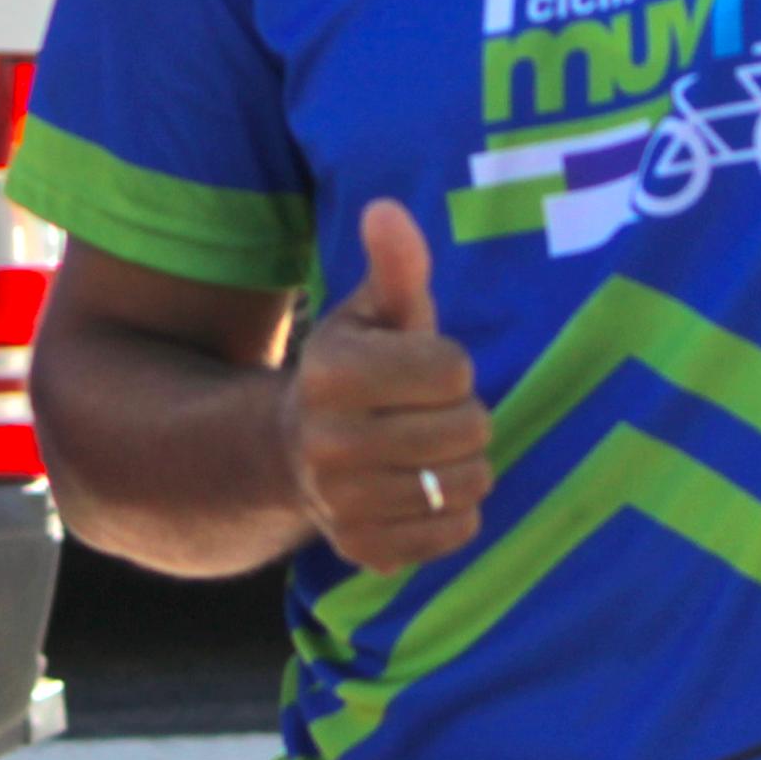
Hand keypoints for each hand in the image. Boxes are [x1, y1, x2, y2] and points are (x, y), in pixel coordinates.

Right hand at [280, 199, 490, 571]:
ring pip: (467, 484)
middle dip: (464, 415)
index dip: (450, 365)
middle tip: (429, 413)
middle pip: (468, 428)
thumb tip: (388, 209)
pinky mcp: (365, 550)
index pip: (453, 369)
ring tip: (431, 449)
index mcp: (329, 372)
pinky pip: (456, 532)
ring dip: (466, 465)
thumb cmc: (354, 369)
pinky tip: (425, 490)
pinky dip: (456, 511)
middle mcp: (326, 441)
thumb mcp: (372, 313)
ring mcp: (343, 503)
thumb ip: (394, 266)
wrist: (292, 454)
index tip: (420, 368)